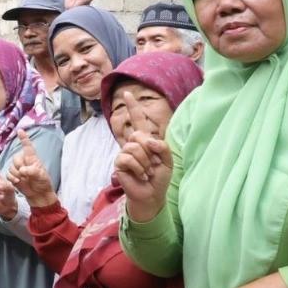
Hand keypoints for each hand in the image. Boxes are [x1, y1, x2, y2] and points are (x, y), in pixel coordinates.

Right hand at [6, 129, 56, 207]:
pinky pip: (8, 174)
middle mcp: (24, 162)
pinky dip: (12, 179)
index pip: (27, 147)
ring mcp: (19, 169)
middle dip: (19, 167)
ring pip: (11, 167)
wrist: (38, 195)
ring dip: (16, 175)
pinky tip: (18, 183)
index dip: (24, 138)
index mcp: (32, 159)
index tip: (20, 130)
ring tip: (23, 180)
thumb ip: (32, 171)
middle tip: (25, 175)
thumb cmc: (43, 183)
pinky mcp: (14, 176)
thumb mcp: (41, 176)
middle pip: (15, 159)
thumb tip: (22, 170)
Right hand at [112, 91, 171, 221]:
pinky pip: (128, 158)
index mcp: (145, 140)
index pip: (138, 120)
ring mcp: (124, 153)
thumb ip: (162, 147)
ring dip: (146, 162)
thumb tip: (148, 140)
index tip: (127, 93)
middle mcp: (133, 144)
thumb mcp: (168, 160)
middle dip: (150, 151)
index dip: (132, 107)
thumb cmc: (159, 177)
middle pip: (139, 135)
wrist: (152, 194)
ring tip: (147, 172)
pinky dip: (138, 168)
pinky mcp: (119, 163)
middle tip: (154, 165)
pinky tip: (140, 175)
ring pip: (135, 147)